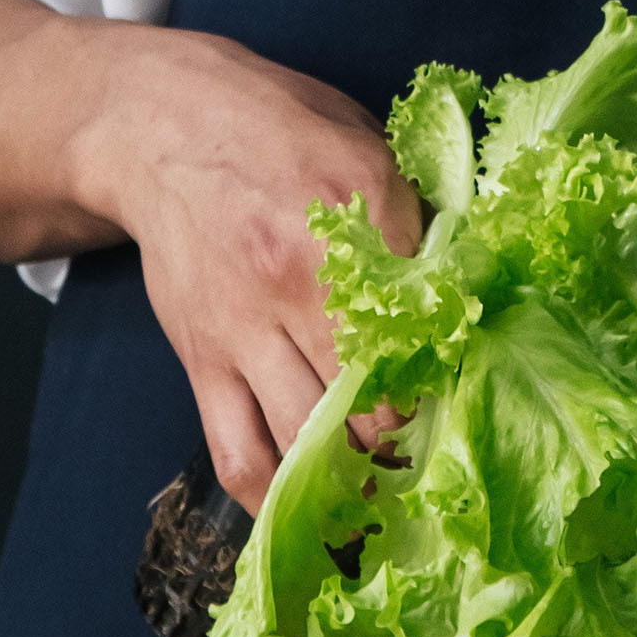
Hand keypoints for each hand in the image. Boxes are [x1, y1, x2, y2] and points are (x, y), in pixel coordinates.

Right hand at [74, 27, 423, 515]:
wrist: (163, 126)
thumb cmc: (278, 128)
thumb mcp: (363, 140)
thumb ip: (414, 211)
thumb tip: (464, 281)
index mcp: (359, 205)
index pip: (428, 310)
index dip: (455, 361)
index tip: (472, 388)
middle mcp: (302, 273)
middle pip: (375, 390)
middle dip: (411, 435)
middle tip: (437, 453)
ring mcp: (246, 325)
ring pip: (311, 435)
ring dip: (354, 476)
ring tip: (386, 491)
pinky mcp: (203, 359)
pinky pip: (239, 452)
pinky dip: (276, 497)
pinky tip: (309, 510)